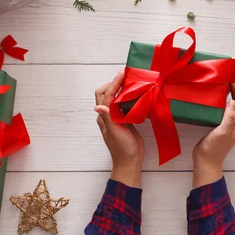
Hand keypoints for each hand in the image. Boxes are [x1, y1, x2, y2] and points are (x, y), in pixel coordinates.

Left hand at [95, 70, 144, 187]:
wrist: (130, 161)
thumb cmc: (122, 149)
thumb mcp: (115, 133)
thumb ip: (107, 119)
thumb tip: (97, 107)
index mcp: (104, 117)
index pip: (107, 95)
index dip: (114, 83)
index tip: (122, 73)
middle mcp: (108, 115)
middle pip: (106, 93)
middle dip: (113, 83)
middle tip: (126, 75)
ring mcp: (116, 117)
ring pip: (115, 98)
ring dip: (120, 88)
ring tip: (131, 80)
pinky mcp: (125, 120)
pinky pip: (124, 104)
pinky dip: (127, 96)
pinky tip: (136, 93)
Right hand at [192, 83, 234, 188]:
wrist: (205, 161)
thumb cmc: (214, 148)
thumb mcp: (223, 130)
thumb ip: (229, 116)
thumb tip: (232, 100)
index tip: (232, 80)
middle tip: (226, 79)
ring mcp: (228, 123)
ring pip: (231, 105)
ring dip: (227, 95)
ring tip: (220, 85)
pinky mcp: (219, 125)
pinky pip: (223, 109)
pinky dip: (220, 101)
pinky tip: (213, 98)